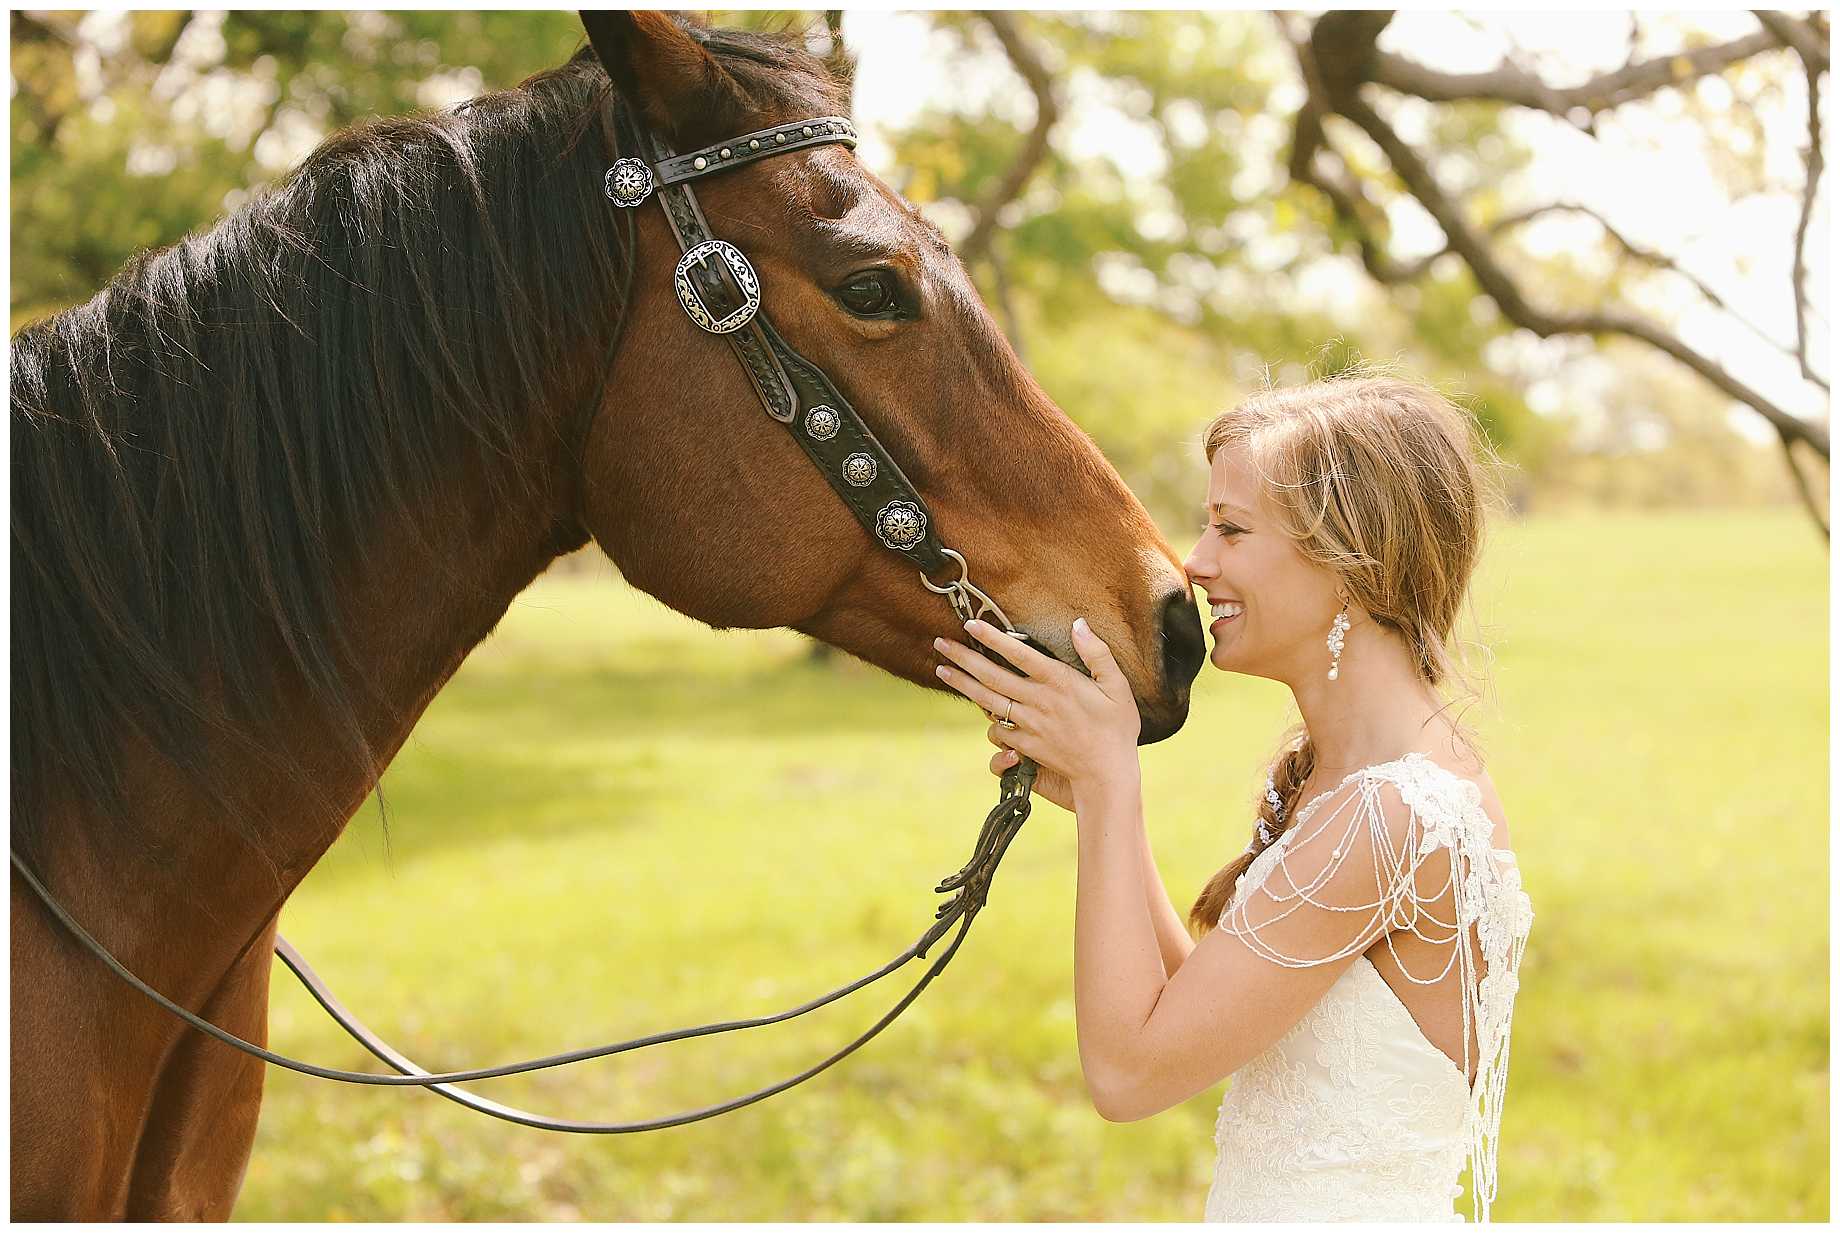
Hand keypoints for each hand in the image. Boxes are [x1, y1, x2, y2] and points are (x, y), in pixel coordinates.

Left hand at [932, 615, 1141, 800]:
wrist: (1107, 775)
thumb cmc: (1117, 728)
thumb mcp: (1116, 686)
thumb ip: (1097, 653)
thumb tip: (1079, 624)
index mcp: (1059, 682)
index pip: (1018, 653)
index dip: (993, 637)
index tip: (971, 624)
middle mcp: (1038, 701)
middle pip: (991, 675)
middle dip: (963, 657)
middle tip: (940, 642)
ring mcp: (1028, 725)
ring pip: (987, 700)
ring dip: (962, 684)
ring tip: (942, 669)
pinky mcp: (1025, 745)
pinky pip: (997, 729)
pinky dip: (987, 717)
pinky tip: (978, 706)